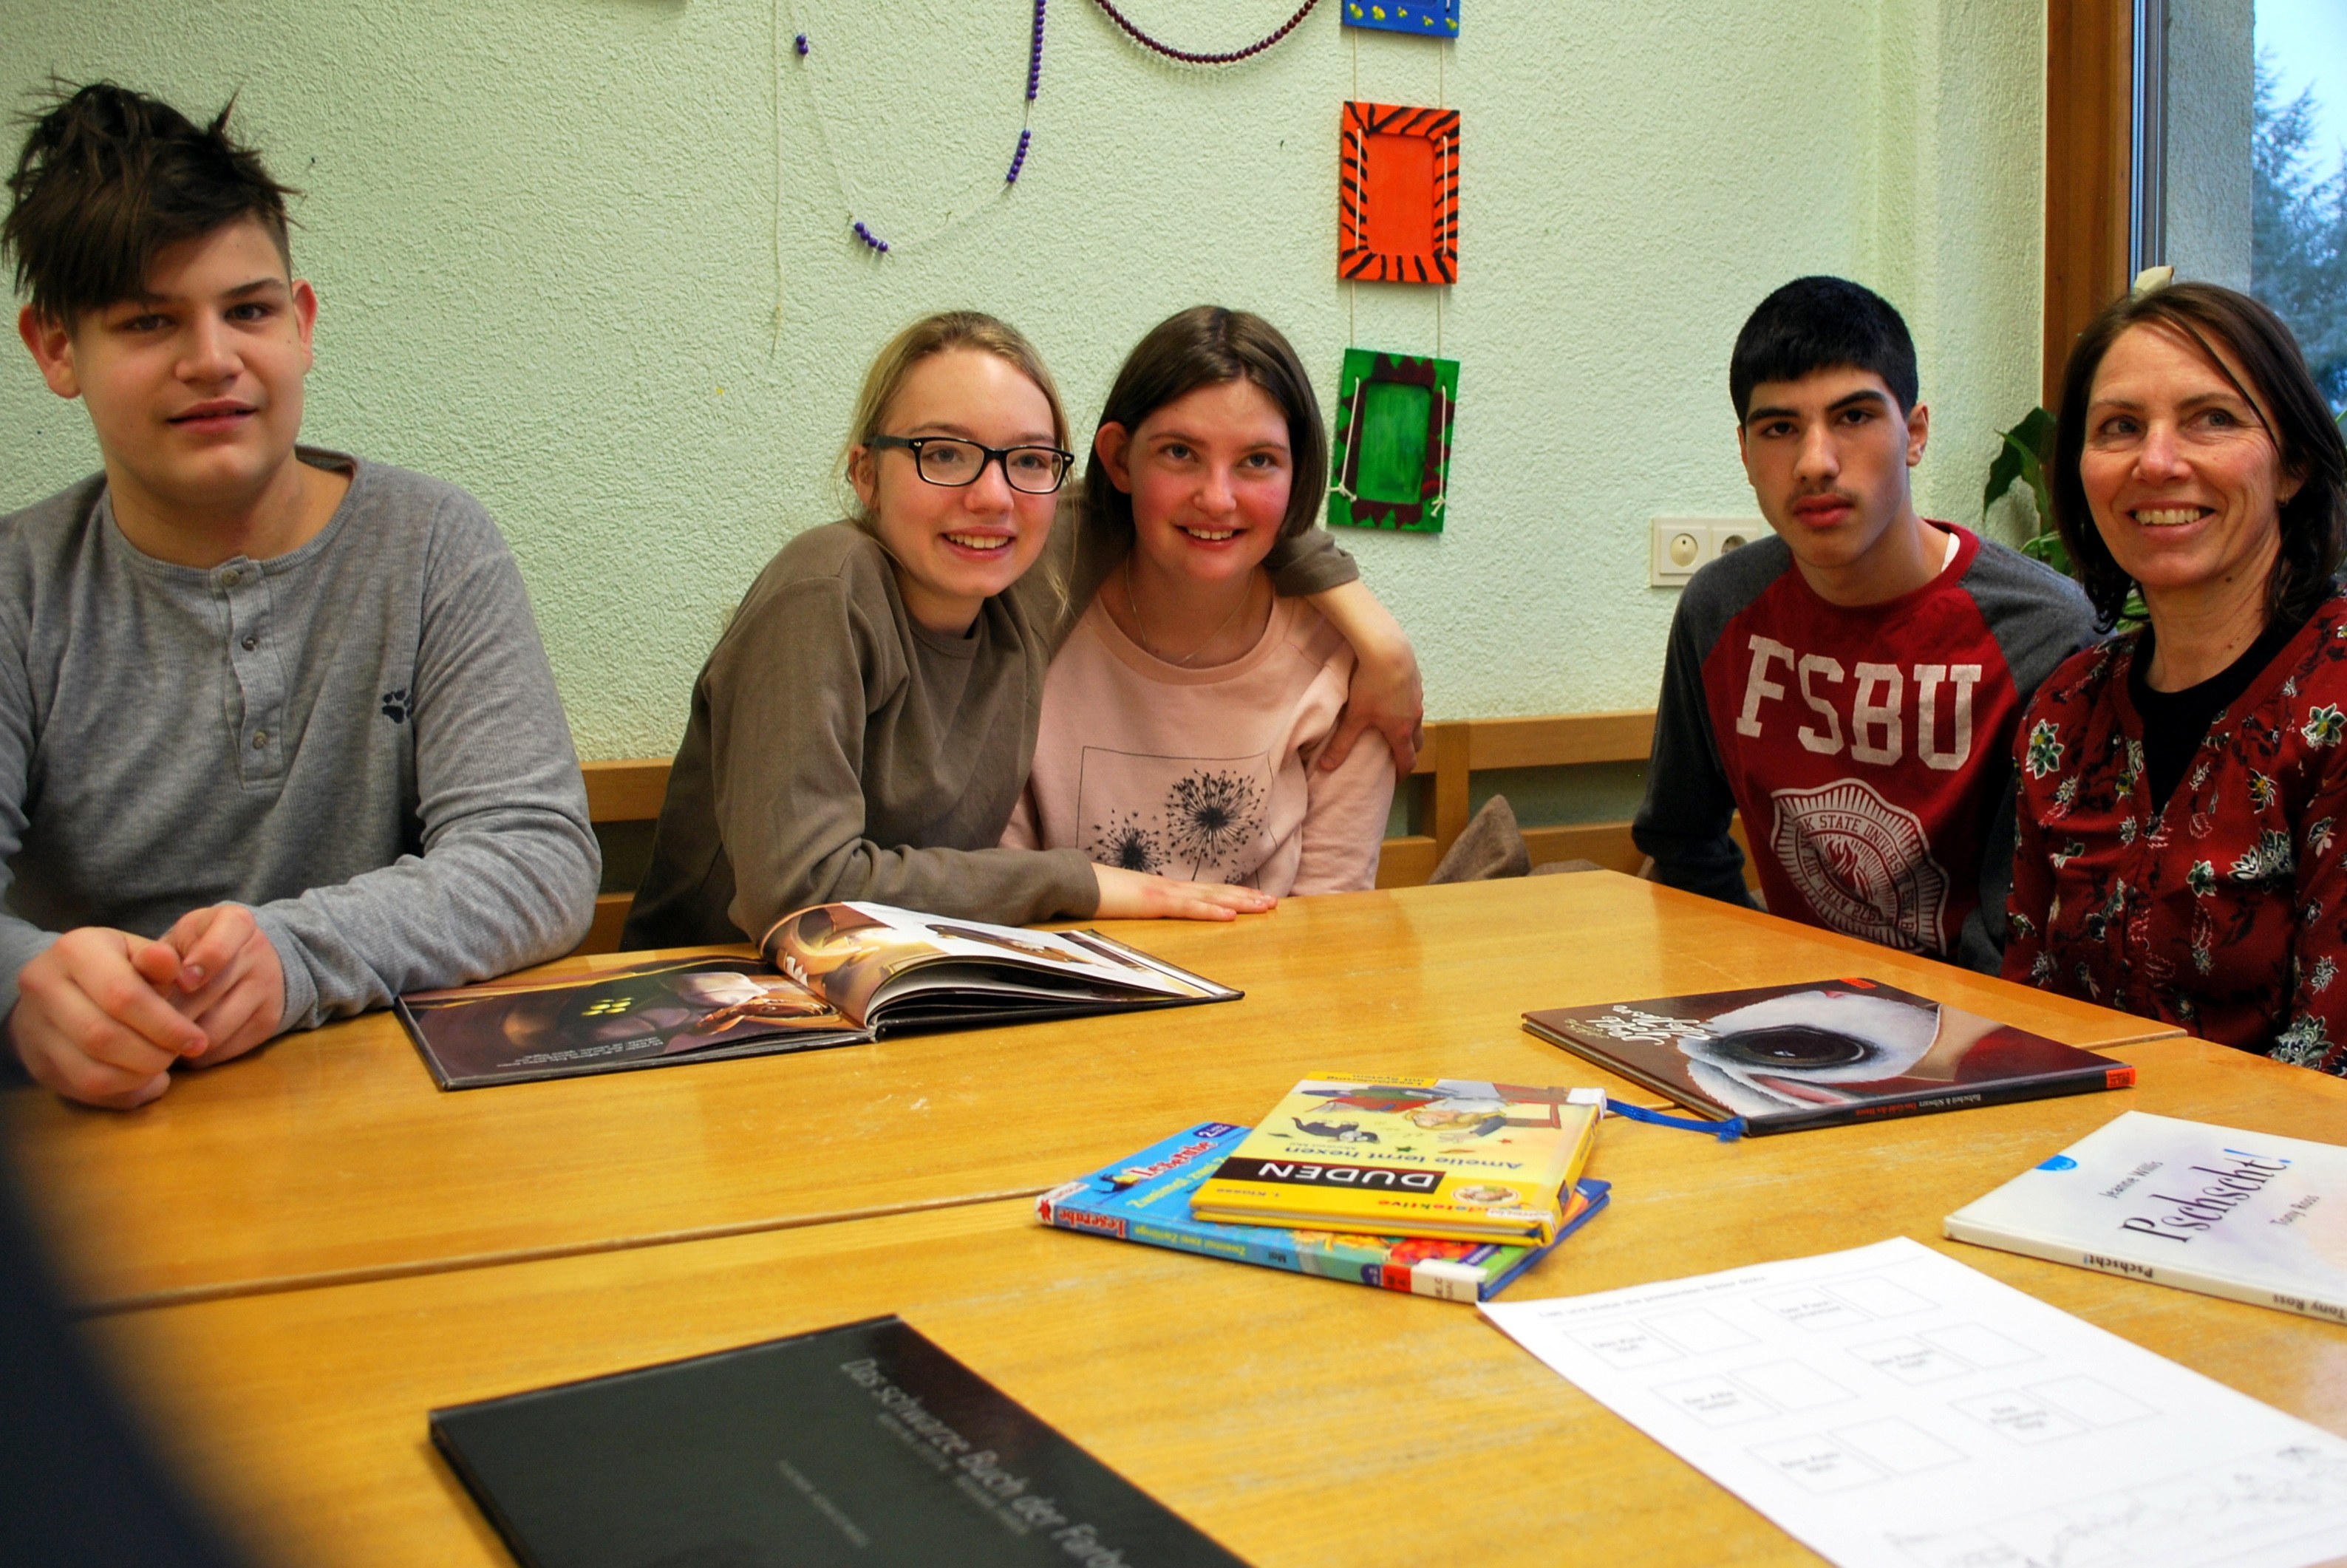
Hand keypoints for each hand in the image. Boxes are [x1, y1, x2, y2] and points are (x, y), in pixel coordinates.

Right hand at [7, 927, 206, 1108]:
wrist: (56, 982)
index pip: (122, 995)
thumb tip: (174, 966)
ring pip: (91, 1072)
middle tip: (179, 1054)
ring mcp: (32, 1028)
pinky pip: (83, 1089)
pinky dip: (122, 1091)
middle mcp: (43, 986)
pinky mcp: (37, 1062)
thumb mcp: (137, 951)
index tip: (198, 1040)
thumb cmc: (114, 965)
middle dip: (153, 1054)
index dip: (166, 1025)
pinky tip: (144, 1080)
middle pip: (103, 1037)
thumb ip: (160, 961)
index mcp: (75, 950)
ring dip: (138, 1077)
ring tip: (162, 1066)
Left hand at [155, 904, 284, 1067]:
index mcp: (235, 924)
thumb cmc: (196, 948)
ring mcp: (268, 990)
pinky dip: (196, 1054)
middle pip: (207, 997)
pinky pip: (223, 1051)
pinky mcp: (268, 1022)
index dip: (197, 967)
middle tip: (141, 1019)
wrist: (252, 959)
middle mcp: (258, 954)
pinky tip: (184, 1040)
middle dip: (166, 1013)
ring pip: (212, 1031)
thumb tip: (149, 969)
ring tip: (159, 1033)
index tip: (181, 982)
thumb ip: (156, 957)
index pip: (219, 948)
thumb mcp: (178, 940)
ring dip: (178, 1039)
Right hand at [1093, 865, 1277, 921]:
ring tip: (1266, 906)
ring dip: (1240, 901)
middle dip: (1246, 897)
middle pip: (1216, 891)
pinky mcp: (1154, 901)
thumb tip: (1149, 913)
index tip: (1254, 898)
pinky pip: (1188, 908)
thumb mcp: (1125, 904)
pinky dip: (1211, 911)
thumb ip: (1141, 907)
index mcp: (1164, 890)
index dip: (1231, 894)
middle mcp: (1170, 887)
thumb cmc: (1096, 893)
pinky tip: (1231, 915)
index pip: (1205, 892)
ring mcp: (1164, 892)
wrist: (1074, 882)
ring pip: (1210, 896)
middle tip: (1274, 902)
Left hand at [1307, 581, 1422, 774]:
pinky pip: (1414, 700)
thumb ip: (1341, 743)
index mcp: (1401, 730)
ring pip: (1417, 720)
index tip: (1395, 780)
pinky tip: (1393, 699)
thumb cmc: (1371, 684)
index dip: (1402, 773)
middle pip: (1418, 742)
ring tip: (1393, 728)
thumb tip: (1326, 767)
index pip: (1408, 760)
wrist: (1387, 649)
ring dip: (1408, 728)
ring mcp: (1418, 697)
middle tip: (1396, 757)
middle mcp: (1415, 717)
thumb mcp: (1354, 717)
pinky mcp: (1416, 680)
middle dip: (1409, 752)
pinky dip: (1406, 707)